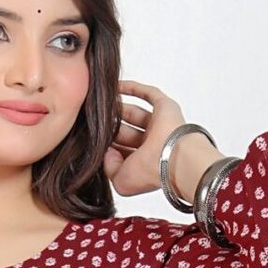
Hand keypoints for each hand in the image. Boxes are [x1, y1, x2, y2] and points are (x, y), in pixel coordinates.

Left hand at [106, 81, 219, 200]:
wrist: (173, 157)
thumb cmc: (151, 171)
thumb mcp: (120, 181)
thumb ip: (109, 168)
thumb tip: (106, 152)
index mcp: (144, 163)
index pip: (123, 152)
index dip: (108, 148)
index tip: (93, 142)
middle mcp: (152, 145)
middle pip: (126, 131)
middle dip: (111, 127)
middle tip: (94, 120)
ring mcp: (159, 125)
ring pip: (135, 113)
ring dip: (119, 108)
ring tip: (101, 103)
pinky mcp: (165, 107)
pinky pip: (148, 94)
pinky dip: (132, 89)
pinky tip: (116, 86)